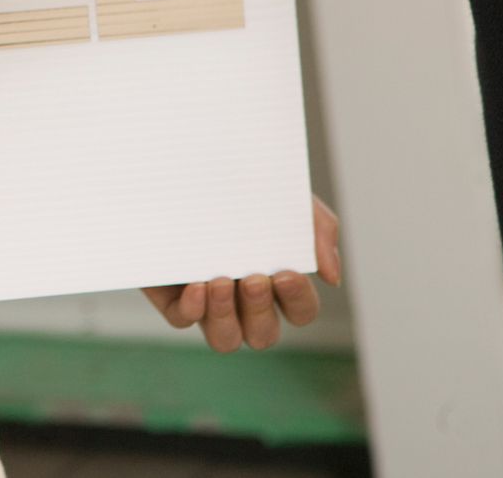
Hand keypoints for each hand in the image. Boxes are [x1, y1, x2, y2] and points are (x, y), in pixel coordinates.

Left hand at [142, 195, 342, 352]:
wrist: (183, 163)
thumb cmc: (242, 181)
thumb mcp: (285, 195)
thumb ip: (318, 229)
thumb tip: (331, 276)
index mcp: (275, 280)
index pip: (300, 311)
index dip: (299, 301)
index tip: (286, 272)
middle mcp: (243, 298)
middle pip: (263, 334)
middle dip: (260, 311)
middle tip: (253, 278)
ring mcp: (207, 299)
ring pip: (225, 339)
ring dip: (226, 318)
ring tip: (220, 282)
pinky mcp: (172, 292)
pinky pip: (182, 319)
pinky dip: (192, 310)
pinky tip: (197, 286)